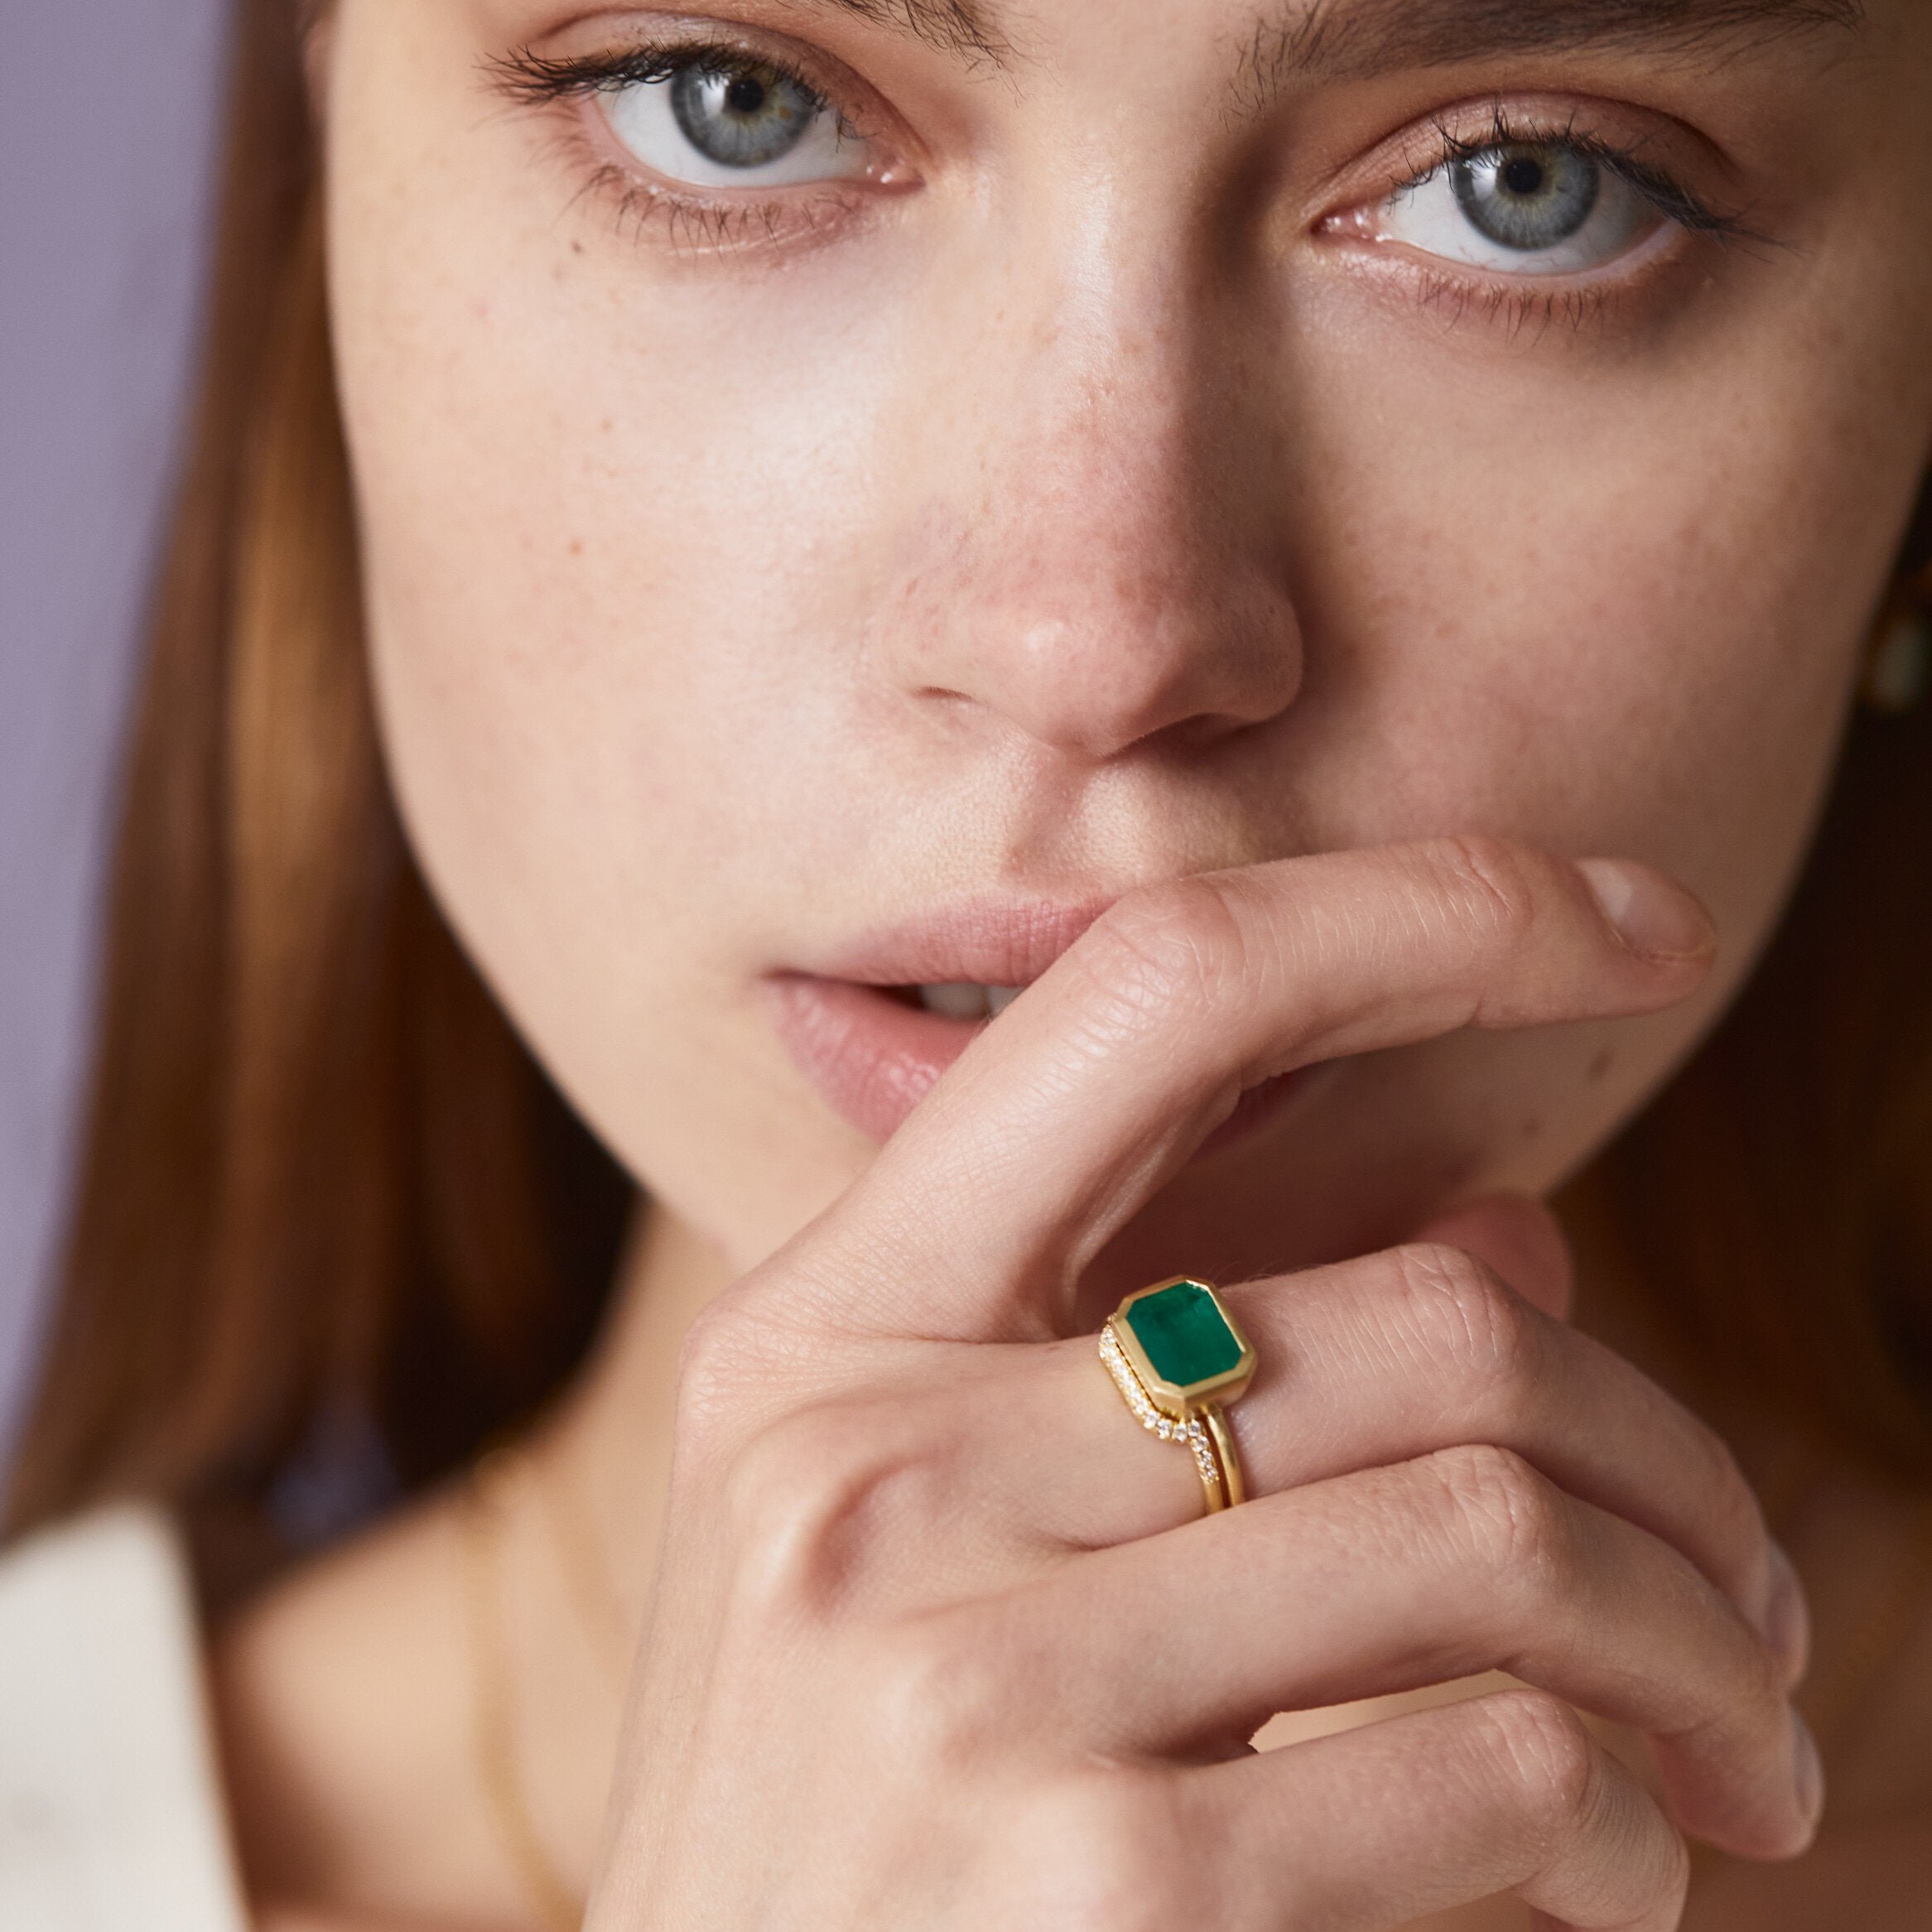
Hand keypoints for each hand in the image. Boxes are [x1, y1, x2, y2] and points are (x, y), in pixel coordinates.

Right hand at [587, 839, 1816, 1931]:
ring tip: (1730, 1746)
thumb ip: (1183, 1358)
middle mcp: (871, 1466)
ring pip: (1500, 1528)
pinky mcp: (1101, 1894)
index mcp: (822, 1332)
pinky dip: (1620, 1820)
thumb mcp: (932, 1546)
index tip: (1634, 919)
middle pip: (1428, 1317)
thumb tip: (1516, 1238)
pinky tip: (1611, 1878)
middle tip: (1747, 1589)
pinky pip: (1497, 1764)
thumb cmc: (846, 1820)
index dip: (1418, 906)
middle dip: (1668, 1453)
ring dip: (1690, 1642)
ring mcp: (968, 1678)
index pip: (1152, 993)